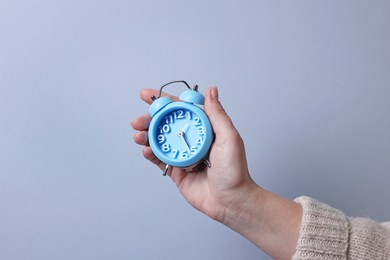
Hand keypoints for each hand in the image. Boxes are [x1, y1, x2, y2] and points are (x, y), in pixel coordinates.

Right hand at [131, 87, 254, 220]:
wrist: (230, 201)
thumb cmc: (234, 170)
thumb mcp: (229, 137)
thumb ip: (217, 114)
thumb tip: (211, 90)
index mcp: (204, 128)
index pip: (181, 109)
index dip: (164, 101)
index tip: (147, 95)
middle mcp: (192, 139)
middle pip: (166, 124)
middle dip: (149, 120)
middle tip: (138, 120)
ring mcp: (183, 155)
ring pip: (160, 141)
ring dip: (146, 136)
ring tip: (138, 135)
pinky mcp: (177, 171)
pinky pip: (160, 159)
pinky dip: (150, 153)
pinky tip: (145, 150)